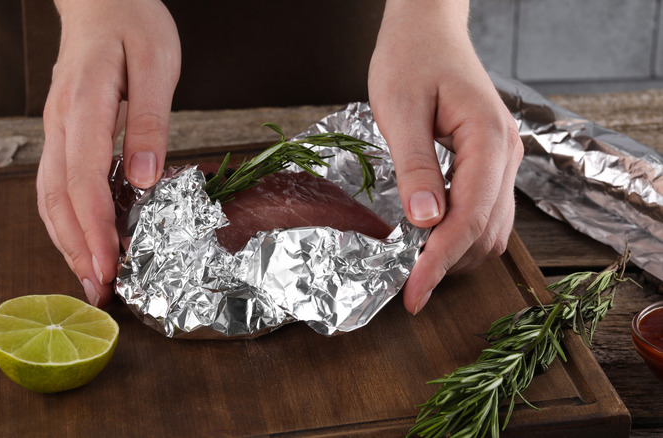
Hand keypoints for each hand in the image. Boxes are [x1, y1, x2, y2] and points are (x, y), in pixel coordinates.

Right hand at [37, 0, 179, 306]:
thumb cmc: (133, 22)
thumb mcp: (156, 64)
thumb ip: (148, 121)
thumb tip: (143, 179)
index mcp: (84, 105)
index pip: (84, 179)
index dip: (95, 228)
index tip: (110, 265)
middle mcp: (60, 122)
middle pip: (57, 196)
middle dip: (77, 247)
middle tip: (100, 291)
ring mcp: (55, 128)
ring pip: (48, 194)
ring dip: (66, 240)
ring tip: (90, 277)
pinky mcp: (62, 132)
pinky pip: (55, 183)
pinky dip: (64, 218)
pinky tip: (81, 238)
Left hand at [368, 0, 523, 313]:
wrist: (426, 29)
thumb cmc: (411, 59)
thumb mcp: (401, 110)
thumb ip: (415, 165)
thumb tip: (424, 222)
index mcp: (489, 140)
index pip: (470, 218)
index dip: (439, 262)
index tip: (413, 294)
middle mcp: (506, 155)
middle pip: (487, 232)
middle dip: (449, 263)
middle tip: (407, 285)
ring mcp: (502, 160)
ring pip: (491, 228)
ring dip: (456, 253)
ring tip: (414, 265)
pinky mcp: (490, 163)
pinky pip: (484, 211)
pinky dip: (459, 233)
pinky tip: (429, 236)